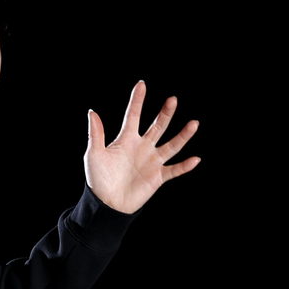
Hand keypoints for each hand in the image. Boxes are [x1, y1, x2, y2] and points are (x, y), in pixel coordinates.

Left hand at [84, 82, 199, 213]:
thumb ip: (95, 134)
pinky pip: (174, 170)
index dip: (137, 101)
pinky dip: (185, 166)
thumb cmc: (98, 180)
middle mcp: (142, 147)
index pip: (133, 116)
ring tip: (194, 123)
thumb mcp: (94, 154)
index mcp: (126, 140)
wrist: (106, 204)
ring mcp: (152, 161)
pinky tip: (195, 159)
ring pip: (171, 145)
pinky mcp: (157, 177)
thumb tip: (92, 112)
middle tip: (172, 100)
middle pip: (157, 126)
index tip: (142, 84)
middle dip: (165, 114)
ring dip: (183, 136)